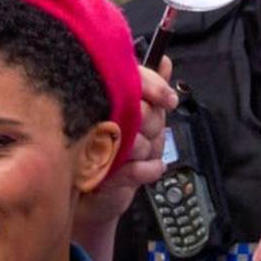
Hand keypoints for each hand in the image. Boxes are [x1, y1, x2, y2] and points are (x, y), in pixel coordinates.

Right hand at [79, 62, 180, 242]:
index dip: (154, 87)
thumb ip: (149, 88)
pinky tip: (149, 167)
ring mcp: (99, 147)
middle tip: (147, 132)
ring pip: (142, 141)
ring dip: (150, 150)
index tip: (168, 100)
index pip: (132, 80)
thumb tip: (165, 62)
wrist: (91, 197)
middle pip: (142, 111)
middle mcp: (98, 119)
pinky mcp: (106, 175)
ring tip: (140, 153)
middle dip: (154, 125)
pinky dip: (151, 169)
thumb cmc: (110, 151)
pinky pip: (140, 168)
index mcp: (103, 100)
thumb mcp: (134, 116)